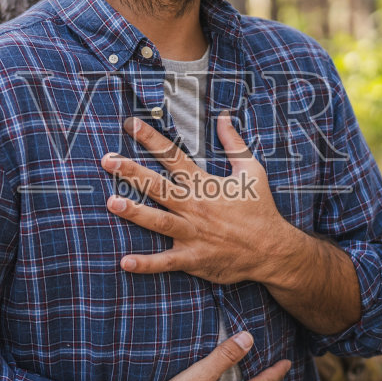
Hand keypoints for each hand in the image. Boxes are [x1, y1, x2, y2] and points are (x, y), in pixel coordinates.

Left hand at [102, 113, 298, 284]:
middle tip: (108, 161)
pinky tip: (125, 262)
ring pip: (159, 221)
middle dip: (131, 173)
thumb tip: (225, 116)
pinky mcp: (194, 259)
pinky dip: (146, 264)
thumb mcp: (252, 170)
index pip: (174, 157)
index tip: (130, 124)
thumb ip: (234, 143)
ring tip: (111, 203)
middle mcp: (195, 207)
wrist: (273, 250)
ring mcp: (193, 234)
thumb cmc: (260, 209)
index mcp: (205, 184)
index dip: (151, 139)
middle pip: (158, 187)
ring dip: (134, 213)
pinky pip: (166, 262)